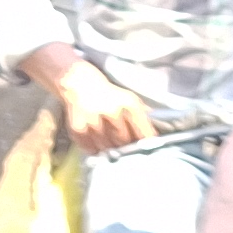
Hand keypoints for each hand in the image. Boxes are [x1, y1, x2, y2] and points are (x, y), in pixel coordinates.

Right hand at [42, 57, 156, 152]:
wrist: (79, 82)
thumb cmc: (109, 94)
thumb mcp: (129, 100)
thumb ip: (143, 118)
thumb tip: (154, 139)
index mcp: (130, 105)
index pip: (144, 135)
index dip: (145, 144)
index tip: (145, 149)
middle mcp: (113, 113)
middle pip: (125, 144)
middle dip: (125, 146)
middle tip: (122, 141)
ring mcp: (94, 122)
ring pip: (108, 149)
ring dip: (109, 147)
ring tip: (106, 136)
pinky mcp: (78, 129)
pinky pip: (91, 149)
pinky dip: (94, 147)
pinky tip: (94, 136)